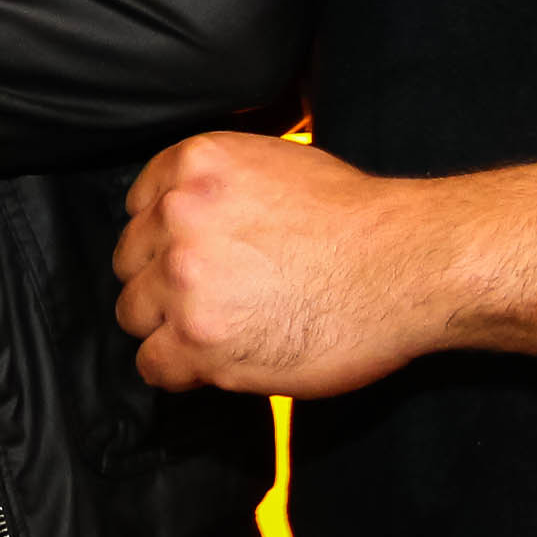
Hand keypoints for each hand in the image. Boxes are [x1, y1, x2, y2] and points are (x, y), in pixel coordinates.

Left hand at [113, 132, 463, 397]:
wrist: (405, 266)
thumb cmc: (357, 220)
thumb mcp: (276, 165)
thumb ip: (218, 187)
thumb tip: (184, 215)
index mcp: (194, 165)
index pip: (138, 207)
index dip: (163, 238)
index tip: (189, 257)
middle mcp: (177, 216)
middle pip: (131, 262)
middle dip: (162, 282)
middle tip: (209, 300)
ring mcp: (183, 280)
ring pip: (134, 314)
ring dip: (168, 327)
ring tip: (217, 332)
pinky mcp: (199, 341)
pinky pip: (153, 364)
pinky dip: (179, 371)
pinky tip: (215, 364)